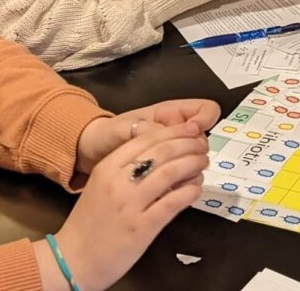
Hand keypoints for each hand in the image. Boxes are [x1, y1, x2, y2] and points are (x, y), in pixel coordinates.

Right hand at [42, 121, 209, 290]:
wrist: (74, 259)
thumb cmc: (89, 223)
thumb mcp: (100, 186)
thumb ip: (124, 170)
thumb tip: (161, 156)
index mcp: (106, 168)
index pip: (145, 138)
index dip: (173, 131)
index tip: (190, 130)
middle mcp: (118, 182)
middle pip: (161, 151)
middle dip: (187, 144)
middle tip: (202, 146)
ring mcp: (130, 204)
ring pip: (170, 173)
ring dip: (193, 164)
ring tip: (203, 163)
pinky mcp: (142, 227)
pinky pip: (173, 202)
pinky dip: (190, 192)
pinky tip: (196, 188)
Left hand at [76, 99, 220, 173]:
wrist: (92, 155)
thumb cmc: (108, 134)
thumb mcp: (123, 128)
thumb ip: (147, 129)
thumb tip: (170, 136)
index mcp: (171, 114)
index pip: (207, 110)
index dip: (206, 120)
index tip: (193, 132)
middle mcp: (177, 133)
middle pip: (204, 140)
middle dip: (197, 151)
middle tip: (186, 161)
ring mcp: (175, 154)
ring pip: (198, 161)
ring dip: (192, 170)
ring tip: (179, 178)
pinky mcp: (169, 174)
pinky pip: (186, 178)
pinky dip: (183, 184)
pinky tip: (173, 189)